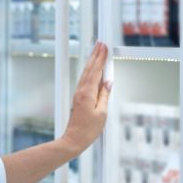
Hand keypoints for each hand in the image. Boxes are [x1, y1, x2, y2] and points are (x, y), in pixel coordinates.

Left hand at [62, 41, 111, 155]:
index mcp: (87, 93)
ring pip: (86, 73)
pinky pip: (85, 80)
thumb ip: (105, 96)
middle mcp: (81, 91)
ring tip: (96, 51)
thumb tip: (108, 82)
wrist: (74, 139)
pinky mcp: (78, 98)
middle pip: (89, 69)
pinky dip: (90, 71)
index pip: (95, 71)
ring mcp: (78, 94)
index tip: (104, 48)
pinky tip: (93, 69)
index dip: (100, 58)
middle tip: (100, 43)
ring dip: (92, 61)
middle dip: (95, 55)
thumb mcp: (102, 113)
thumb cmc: (88, 129)